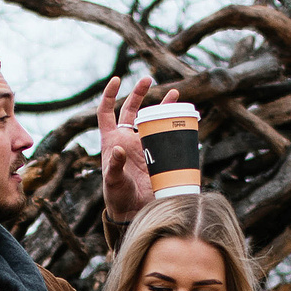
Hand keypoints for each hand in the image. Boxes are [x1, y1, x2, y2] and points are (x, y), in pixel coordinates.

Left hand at [97, 74, 163, 223]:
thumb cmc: (117, 197)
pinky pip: (165, 135)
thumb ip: (114, 165)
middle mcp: (126, 139)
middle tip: (148, 79)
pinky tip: (184, 117)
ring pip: (151, 120)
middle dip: (139, 93)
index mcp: (110, 141)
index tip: (117, 79)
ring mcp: (142, 146)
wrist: (134, 212)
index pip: (106, 112)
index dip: (109, 95)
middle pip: (130, 109)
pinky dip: (174, 125)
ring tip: (175, 93)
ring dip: (162, 105)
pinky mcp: (156, 155)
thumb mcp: (113, 181)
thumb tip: (118, 149)